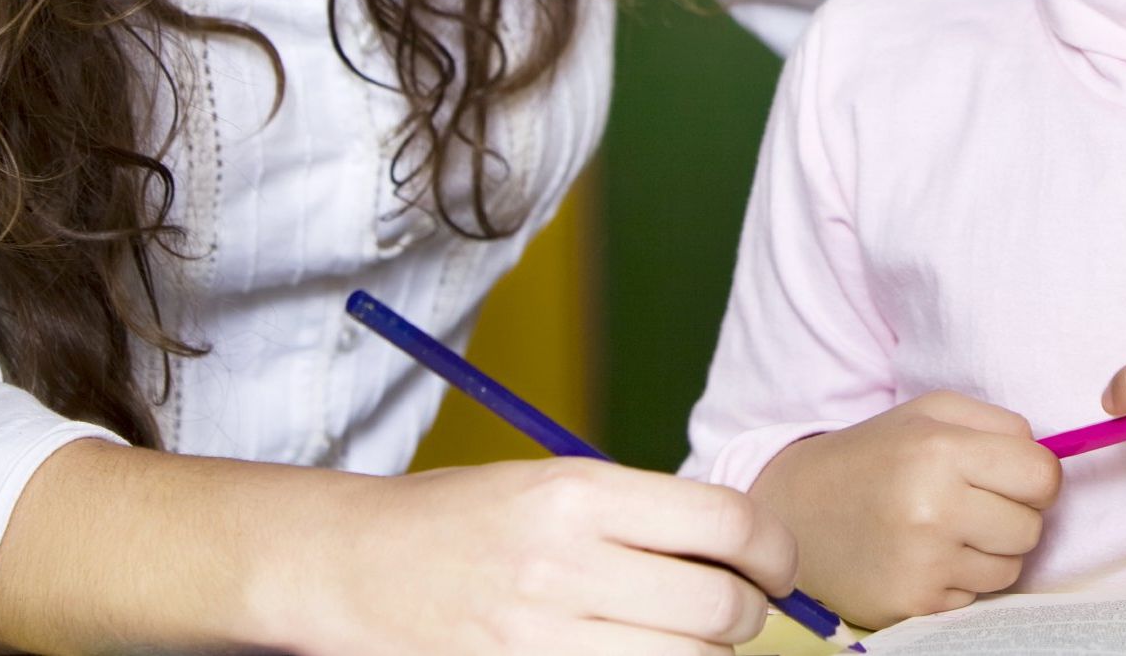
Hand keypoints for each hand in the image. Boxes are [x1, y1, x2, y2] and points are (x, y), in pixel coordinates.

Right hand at [276, 457, 799, 654]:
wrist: (350, 567)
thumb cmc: (458, 521)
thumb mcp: (549, 485)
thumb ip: (638, 514)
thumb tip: (739, 547)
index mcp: (578, 492)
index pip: (726, 522)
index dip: (774, 551)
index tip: (775, 565)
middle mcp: (565, 563)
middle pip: (719, 608)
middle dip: (746, 616)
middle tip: (734, 611)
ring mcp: (540, 635)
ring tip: (684, 641)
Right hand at [748, 392, 1061, 628]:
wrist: (798, 510)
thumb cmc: (875, 454)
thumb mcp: (929, 412)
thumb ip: (998, 423)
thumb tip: (1052, 458)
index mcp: (939, 450)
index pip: (1041, 476)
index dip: (1036, 477)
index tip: (1014, 477)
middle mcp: (933, 508)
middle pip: (1032, 528)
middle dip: (1013, 515)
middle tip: (973, 502)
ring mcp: (922, 563)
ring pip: (1010, 569)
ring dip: (989, 552)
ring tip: (945, 530)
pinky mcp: (913, 605)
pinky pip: (976, 599)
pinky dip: (959, 580)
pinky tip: (924, 557)